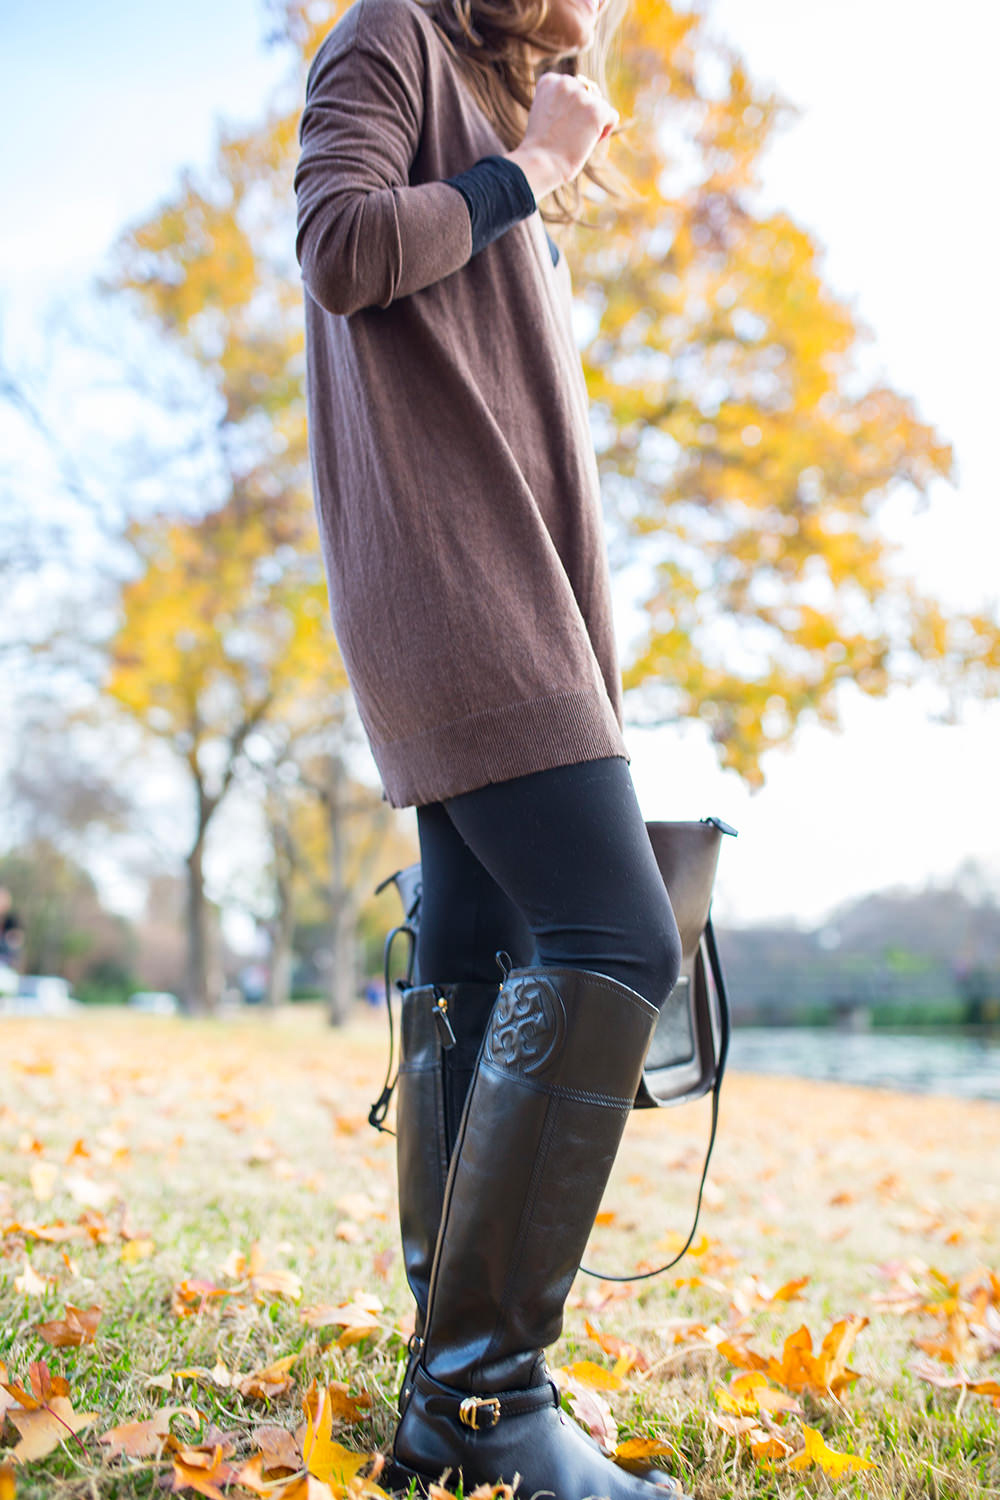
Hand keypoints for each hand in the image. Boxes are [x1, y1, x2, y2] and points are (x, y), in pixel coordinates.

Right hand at [505, 72, 618, 201]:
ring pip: (600, 105)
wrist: (539, 165)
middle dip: (583, 113)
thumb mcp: (544, 114)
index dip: (570, 108)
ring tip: (577, 140)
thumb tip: (588, 99)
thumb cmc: (540, 149)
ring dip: (593, 123)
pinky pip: (612, 116)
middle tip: (569, 135)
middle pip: (588, 93)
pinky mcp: (596, 111)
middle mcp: (565, 82)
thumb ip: (561, 101)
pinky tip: (591, 142)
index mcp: (549, 81)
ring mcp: (581, 96)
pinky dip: (605, 130)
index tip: (560, 126)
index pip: (572, 87)